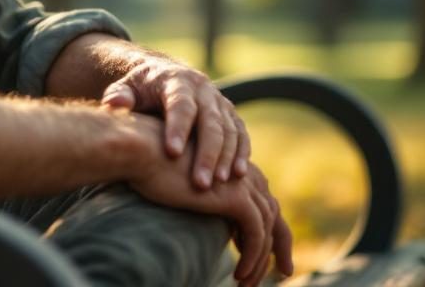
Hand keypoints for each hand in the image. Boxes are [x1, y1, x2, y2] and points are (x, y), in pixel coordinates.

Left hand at [101, 48, 248, 188]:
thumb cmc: (140, 90)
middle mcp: (202, 89)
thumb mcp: (125, 89)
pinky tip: (237, 176)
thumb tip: (114, 104)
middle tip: (200, 183)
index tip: (172, 154)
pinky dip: (241, 153)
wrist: (164, 75)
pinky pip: (241, 133)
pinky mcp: (229, 113)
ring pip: (229, 129)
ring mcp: (219, 100)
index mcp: (176, 81)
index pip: (180, 104)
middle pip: (210, 121)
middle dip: (206, 153)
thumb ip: (119, 96)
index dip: (178, 128)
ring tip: (217, 183)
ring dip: (226, 157)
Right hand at [125, 116, 292, 286]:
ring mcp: (241, 183)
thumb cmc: (149, 166)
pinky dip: (253, 257)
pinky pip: (256, 234)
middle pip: (273, 213)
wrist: (141, 152)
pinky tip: (240, 275)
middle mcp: (243, 172)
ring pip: (267, 229)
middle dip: (280, 245)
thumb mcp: (179, 183)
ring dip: (260, 260)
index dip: (267, 227)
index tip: (265, 253)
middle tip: (283, 271)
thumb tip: (201, 218)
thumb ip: (197, 196)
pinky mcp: (235, 197)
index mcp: (231, 164)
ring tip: (246, 284)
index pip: (261, 200)